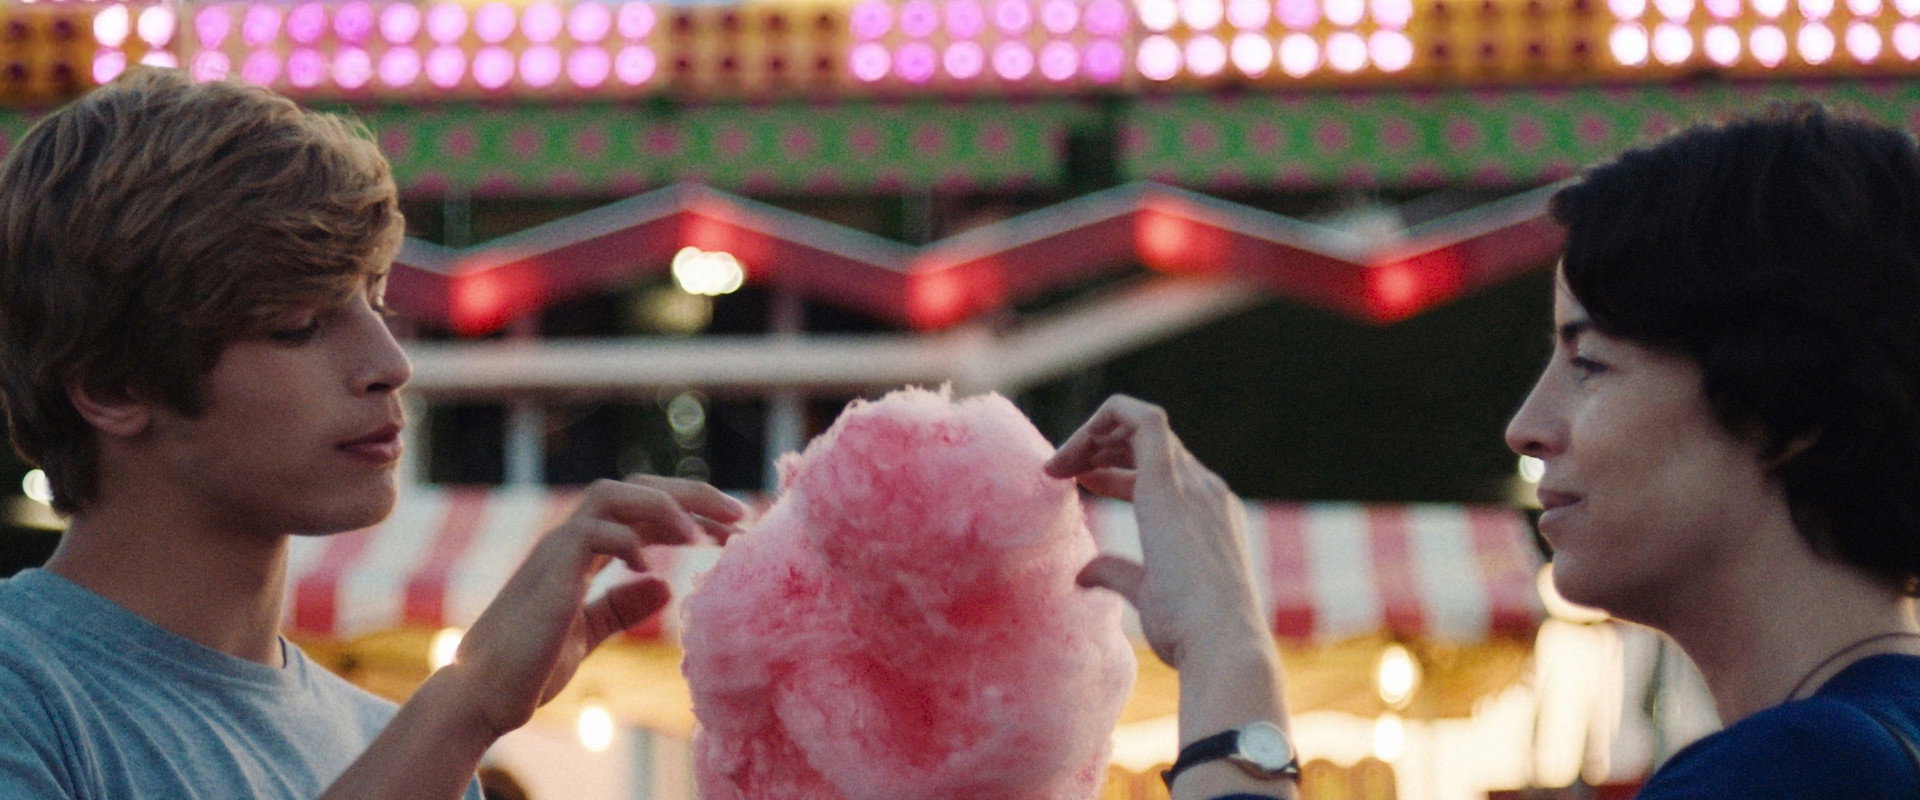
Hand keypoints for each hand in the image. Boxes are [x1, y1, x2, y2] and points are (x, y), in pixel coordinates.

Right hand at [438, 476, 747, 736]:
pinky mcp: (548, 572)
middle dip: (691, 494)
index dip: (691, 513)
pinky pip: (591, 534)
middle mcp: (569, 539)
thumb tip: (665, 587)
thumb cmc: (529, 669)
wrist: (482, 697)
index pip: (643, 510)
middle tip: (740, 514)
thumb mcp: (588, 634)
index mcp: (582, 552)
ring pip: (611, 494)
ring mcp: (556, 551)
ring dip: (664, 505)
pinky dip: (627, 541)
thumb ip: (621, 607)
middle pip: (635, 488)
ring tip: (702, 534)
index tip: (733, 531)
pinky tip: (652, 568)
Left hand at [1044, 395, 1266, 669]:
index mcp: (1207, 513)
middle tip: (1057, 470)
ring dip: (1094, 435)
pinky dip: (1102, 421)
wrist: (1221, 644)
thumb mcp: (1148, 594)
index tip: (1078, 482)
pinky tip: (1067, 457)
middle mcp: (1204, 489)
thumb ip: (1118, 573)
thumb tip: (1084, 572)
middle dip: (1099, 445)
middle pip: (1149, 442)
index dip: (1114, 467)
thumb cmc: (1191, 631)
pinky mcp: (1168, 483)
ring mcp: (1192, 483)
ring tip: (1057, 464)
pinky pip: (1141, 420)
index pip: (1160, 466)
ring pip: (1142, 425)